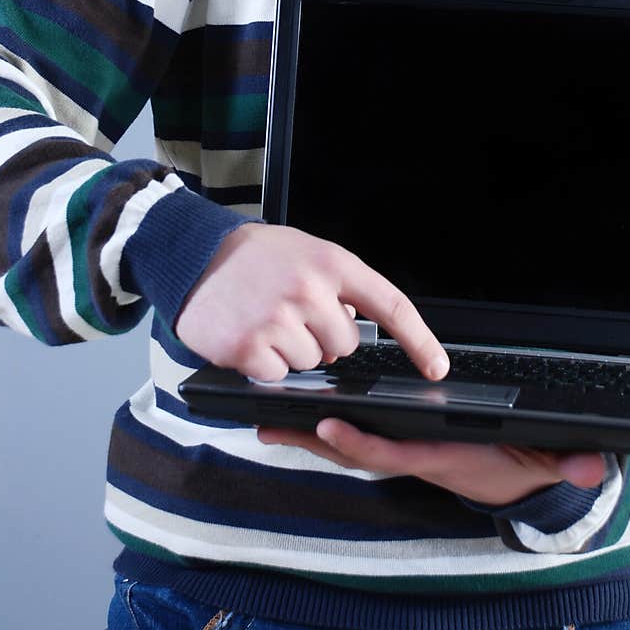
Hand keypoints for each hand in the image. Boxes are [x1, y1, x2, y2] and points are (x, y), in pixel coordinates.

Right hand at [175, 223, 449, 381]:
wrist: (193, 254)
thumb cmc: (255, 257)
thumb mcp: (308, 253)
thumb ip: (340, 287)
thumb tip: (357, 330)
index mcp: (333, 263)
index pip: (391, 306)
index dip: (420, 341)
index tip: (437, 367)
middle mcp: (310, 290)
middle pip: (346, 346)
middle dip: (323, 338)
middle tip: (291, 313)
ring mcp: (278, 319)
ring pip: (313, 363)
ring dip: (293, 351)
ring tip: (266, 320)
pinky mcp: (248, 347)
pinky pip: (279, 376)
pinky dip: (265, 365)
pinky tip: (250, 337)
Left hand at [258, 419, 606, 504]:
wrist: (521, 488)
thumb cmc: (524, 468)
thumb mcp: (550, 464)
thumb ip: (569, 463)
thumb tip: (589, 468)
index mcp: (444, 459)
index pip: (397, 454)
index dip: (362, 444)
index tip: (330, 427)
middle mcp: (416, 457)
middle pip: (356, 451)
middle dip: (312, 441)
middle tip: (266, 425)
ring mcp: (407, 453)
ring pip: (350, 446)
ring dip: (309, 436)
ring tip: (266, 422)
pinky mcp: (405, 446)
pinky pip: (360, 440)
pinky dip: (329, 431)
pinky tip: (303, 420)